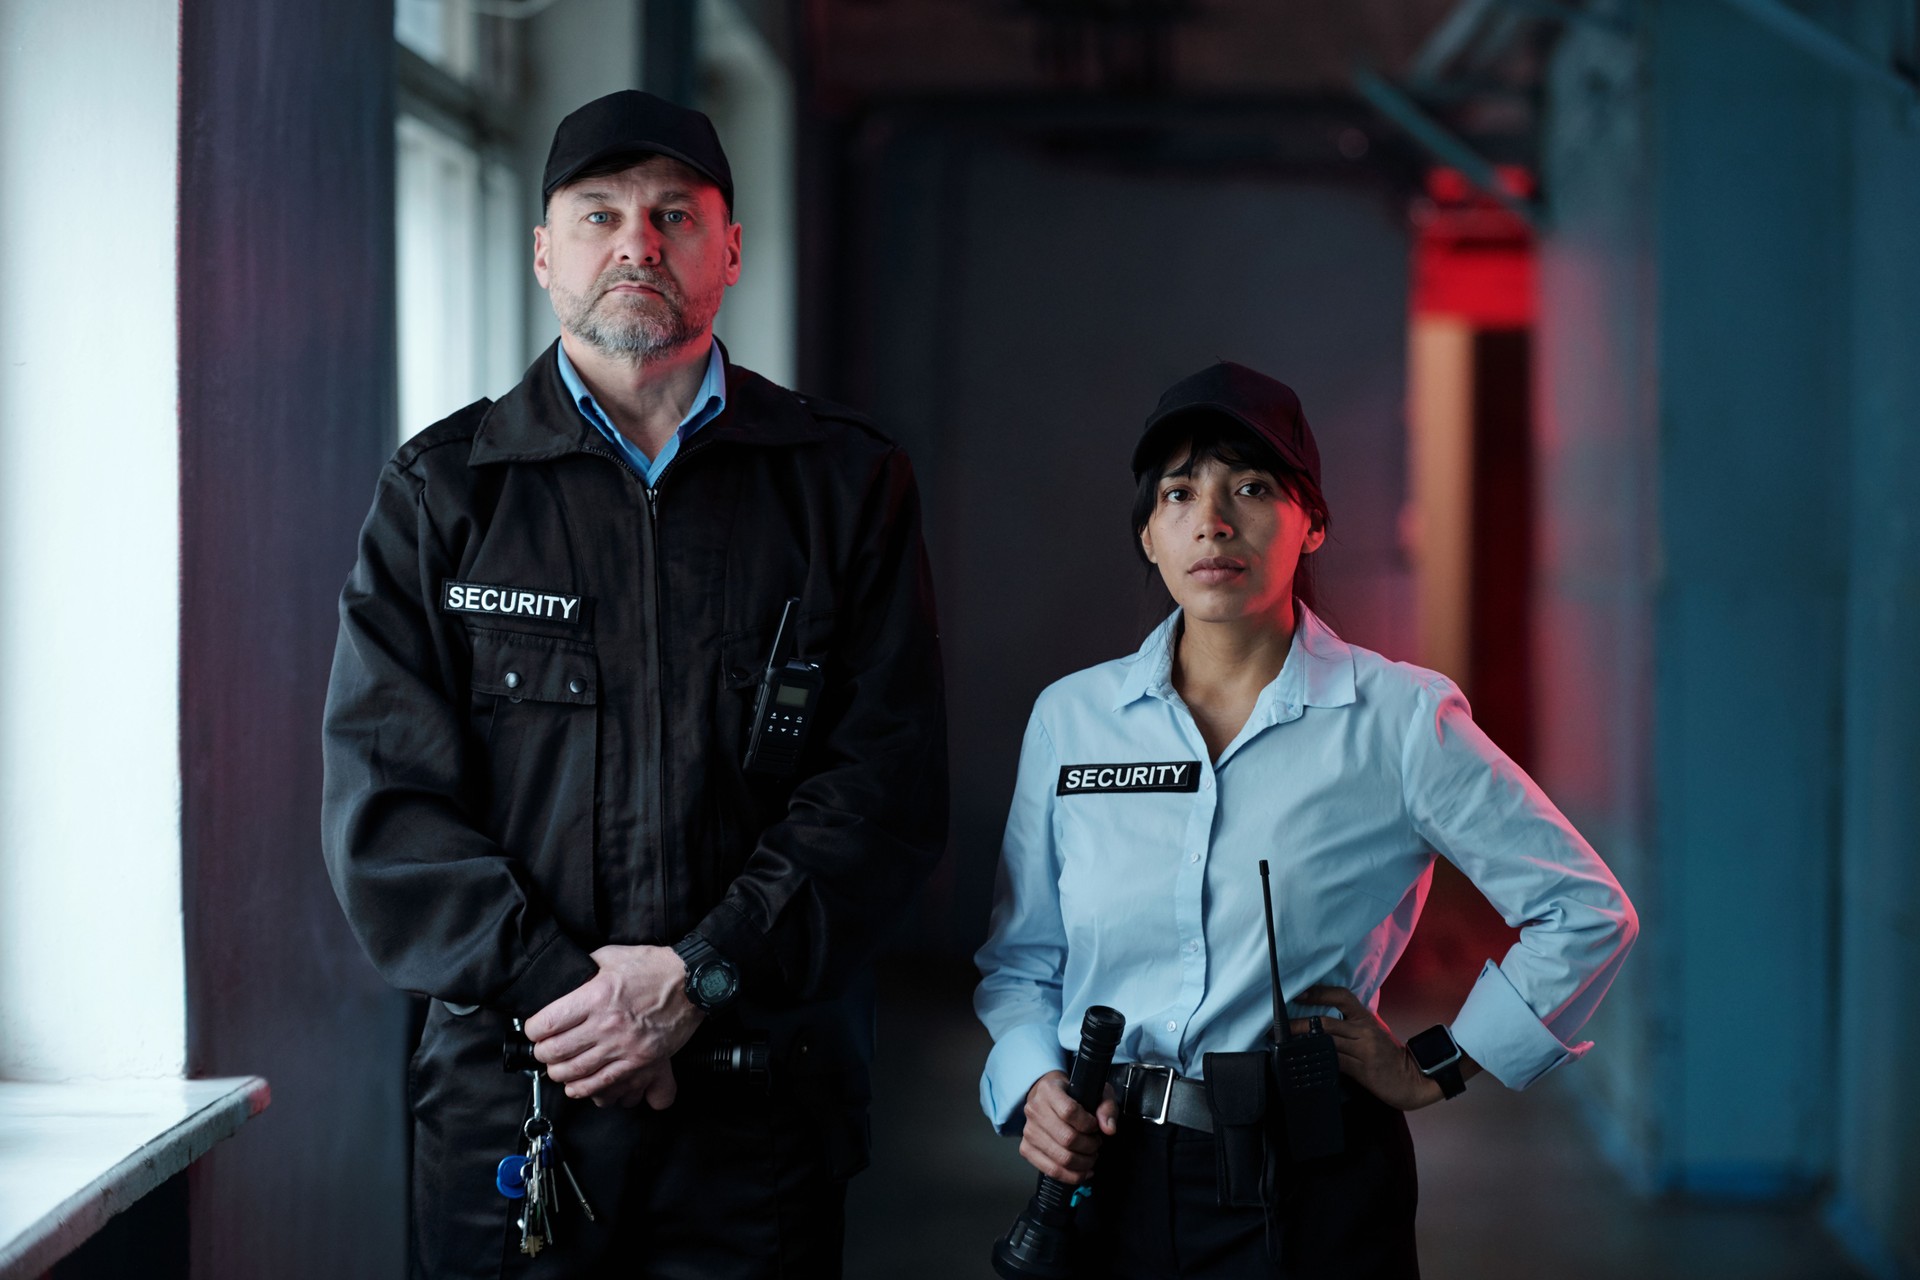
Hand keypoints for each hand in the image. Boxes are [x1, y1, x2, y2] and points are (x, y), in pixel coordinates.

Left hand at [524, 944, 705, 1108]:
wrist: (692, 983)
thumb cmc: (654, 967)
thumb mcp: (611, 956)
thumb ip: (584, 967)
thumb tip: (564, 977)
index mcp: (596, 997)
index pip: (546, 1023)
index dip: (532, 1030)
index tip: (534, 1030)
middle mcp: (607, 1025)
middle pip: (556, 1052)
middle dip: (542, 1054)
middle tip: (544, 1050)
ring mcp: (623, 1047)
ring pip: (575, 1073)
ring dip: (559, 1073)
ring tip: (558, 1066)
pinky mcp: (639, 1063)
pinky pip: (602, 1085)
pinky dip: (583, 1088)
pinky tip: (577, 1084)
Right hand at [1018, 1070, 1118, 1184]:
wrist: (1047, 1098)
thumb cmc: (1072, 1095)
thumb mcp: (1095, 1092)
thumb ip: (1106, 1107)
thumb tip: (1108, 1128)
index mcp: (1049, 1090)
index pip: (1069, 1112)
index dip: (1088, 1124)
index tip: (1095, 1127)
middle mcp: (1035, 1110)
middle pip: (1066, 1138)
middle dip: (1089, 1146)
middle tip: (1096, 1144)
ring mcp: (1029, 1131)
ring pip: (1060, 1158)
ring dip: (1083, 1163)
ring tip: (1090, 1157)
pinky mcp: (1027, 1148)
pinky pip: (1050, 1170)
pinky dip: (1071, 1176)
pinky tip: (1082, 1171)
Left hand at [1289, 985, 1455, 1111]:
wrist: (1412, 1080)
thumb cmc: (1389, 1057)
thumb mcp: (1372, 1034)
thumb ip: (1350, 1027)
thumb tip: (1317, 1024)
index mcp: (1365, 1019)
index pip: (1342, 997)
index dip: (1319, 993)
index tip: (1298, 994)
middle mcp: (1364, 1031)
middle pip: (1326, 1022)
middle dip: (1298, 1024)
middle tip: (1278, 1026)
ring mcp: (1364, 1050)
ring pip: (1327, 1041)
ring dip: (1302, 1042)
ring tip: (1284, 1043)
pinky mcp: (1363, 1069)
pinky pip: (1335, 1061)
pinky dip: (1318, 1060)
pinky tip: (1305, 1060)